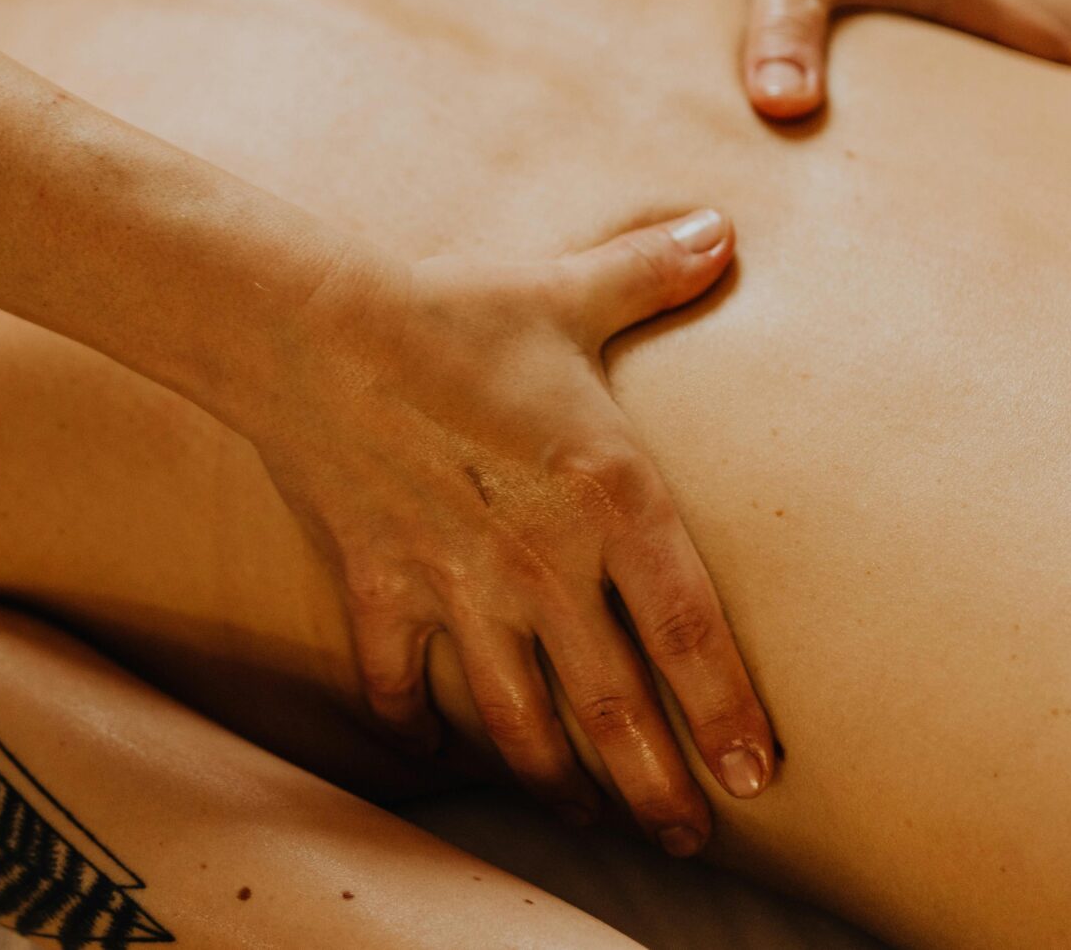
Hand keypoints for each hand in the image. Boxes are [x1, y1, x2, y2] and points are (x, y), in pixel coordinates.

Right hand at [261, 209, 770, 853]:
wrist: (316, 331)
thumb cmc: (453, 311)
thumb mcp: (565, 292)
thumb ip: (651, 274)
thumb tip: (723, 231)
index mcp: (608, 492)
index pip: (688, 628)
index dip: (726, 711)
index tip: (754, 774)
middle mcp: (541, 559)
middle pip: (613, 707)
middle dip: (654, 788)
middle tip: (687, 840)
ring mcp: (457, 586)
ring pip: (517, 718)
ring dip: (554, 778)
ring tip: (586, 816)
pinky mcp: (382, 590)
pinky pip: (402, 685)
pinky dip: (418, 725)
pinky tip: (438, 749)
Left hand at [701, 0, 1070, 118]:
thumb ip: (787, 33)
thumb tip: (787, 107)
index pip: (1032, 38)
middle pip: (984, 41)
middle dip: (1004, 98)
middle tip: (1020, 162)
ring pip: (923, 23)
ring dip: (934, 69)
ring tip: (927, 133)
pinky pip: (866, 4)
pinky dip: (868, 43)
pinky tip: (832, 65)